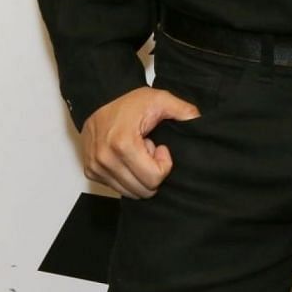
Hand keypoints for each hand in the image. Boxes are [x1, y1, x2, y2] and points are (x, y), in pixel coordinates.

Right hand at [79, 87, 200, 198]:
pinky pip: (117, 188)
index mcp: (123, 144)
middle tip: (149, 150)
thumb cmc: (130, 102)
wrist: (100, 99)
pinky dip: (128, 176)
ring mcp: (96, 167)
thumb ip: (184, 111)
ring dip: (139, 175)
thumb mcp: (161, 99)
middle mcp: (105, 159)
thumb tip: (201, 123)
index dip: (164, 165)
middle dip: (152, 172)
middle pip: (143, 189)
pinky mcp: (91, 172)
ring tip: (138, 152)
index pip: (153, 178)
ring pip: (130, 192)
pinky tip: (128, 156)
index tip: (161, 148)